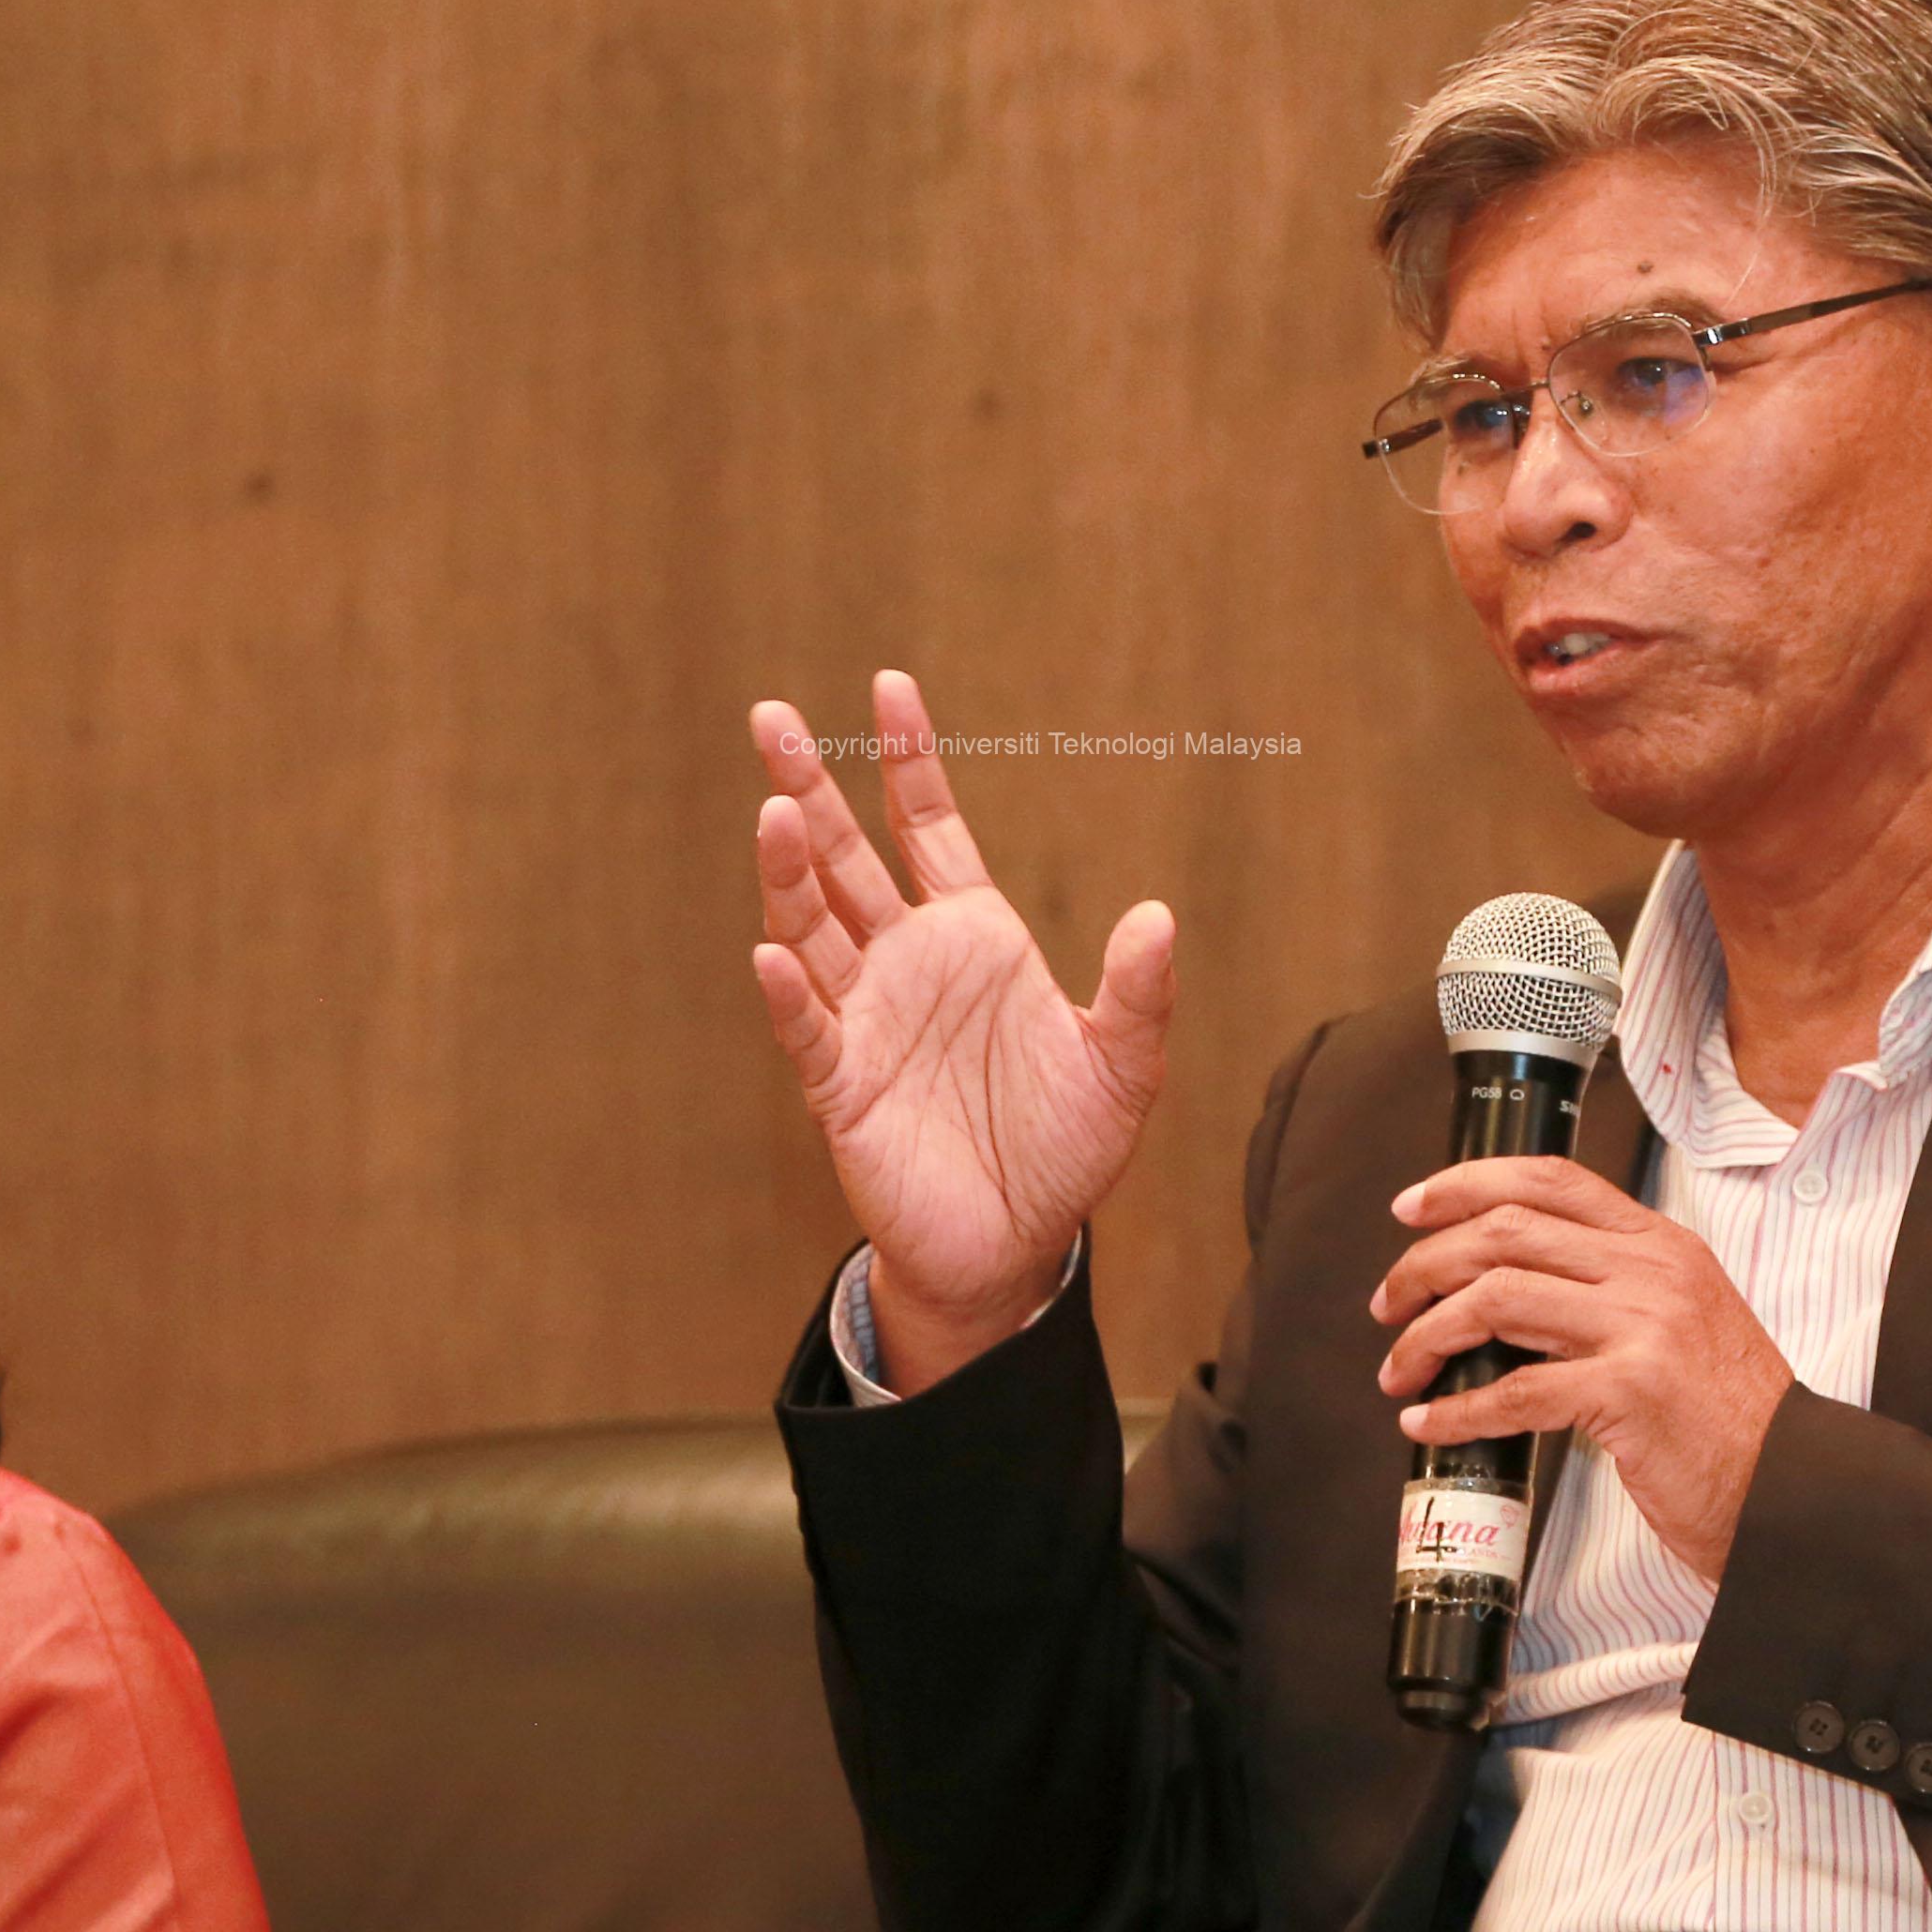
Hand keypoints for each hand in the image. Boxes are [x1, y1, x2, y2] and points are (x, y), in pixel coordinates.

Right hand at [748, 671, 1177, 1386]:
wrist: (1016, 1246)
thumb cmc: (1065, 1148)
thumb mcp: (1123, 1067)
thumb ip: (1139, 994)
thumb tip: (1159, 915)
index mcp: (974, 936)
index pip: (928, 827)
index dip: (909, 760)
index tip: (890, 685)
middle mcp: (909, 963)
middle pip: (848, 858)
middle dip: (811, 786)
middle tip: (772, 716)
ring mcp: (869, 1019)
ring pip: (815, 928)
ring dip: (791, 874)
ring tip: (775, 811)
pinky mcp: (844, 1088)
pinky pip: (811, 1031)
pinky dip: (791, 994)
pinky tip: (773, 954)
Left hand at [1375, 1157, 1794, 1581]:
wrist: (1795, 1486)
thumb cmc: (1731, 1419)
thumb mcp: (1683, 1324)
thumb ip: (1613, 1292)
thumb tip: (1508, 1291)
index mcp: (1662, 1246)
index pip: (1550, 1180)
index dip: (1467, 1183)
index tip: (1412, 1208)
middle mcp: (1652, 1272)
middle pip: (1505, 1232)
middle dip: (1425, 1265)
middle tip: (1390, 1304)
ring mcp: (1642, 1328)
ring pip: (1497, 1298)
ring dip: (1427, 1336)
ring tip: (1400, 1371)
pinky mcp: (1629, 1392)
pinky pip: (1514, 1391)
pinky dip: (1456, 1411)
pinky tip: (1429, 1426)